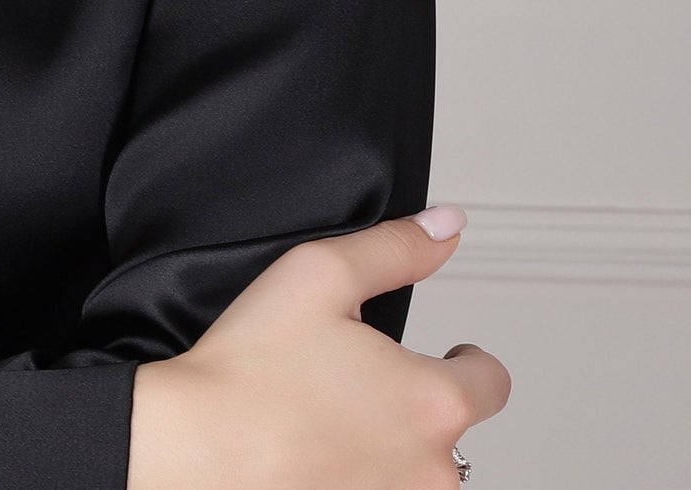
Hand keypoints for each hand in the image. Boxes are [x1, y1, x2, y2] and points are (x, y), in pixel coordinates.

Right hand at [127, 206, 509, 489]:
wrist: (198, 449)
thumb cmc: (251, 369)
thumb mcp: (319, 274)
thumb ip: (395, 248)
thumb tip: (448, 227)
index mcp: (433, 401)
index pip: (493, 382)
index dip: (468, 360)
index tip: (447, 355)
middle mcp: (432, 471)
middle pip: (452, 432)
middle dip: (416, 405)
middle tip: (358, 383)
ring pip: (418, 475)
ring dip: (392, 451)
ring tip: (332, 423)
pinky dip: (361, 478)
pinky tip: (318, 458)